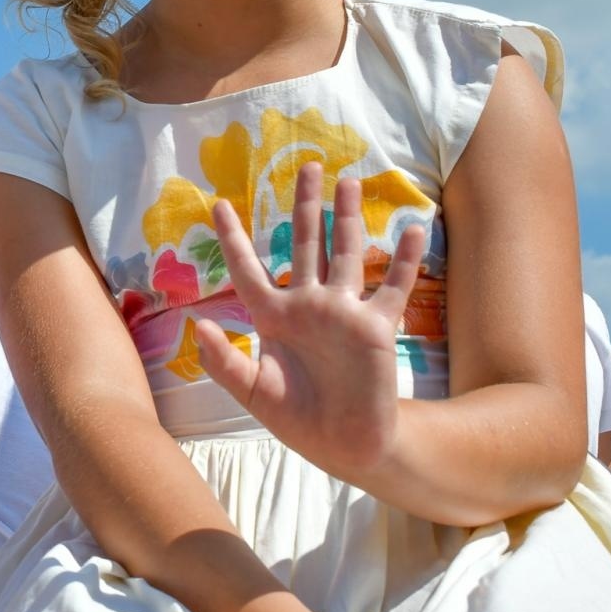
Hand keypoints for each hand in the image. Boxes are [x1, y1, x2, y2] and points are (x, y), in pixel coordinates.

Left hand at [196, 162, 424, 477]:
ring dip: (348, 218)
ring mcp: (343, 312)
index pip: (247, 268)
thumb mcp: (252, 392)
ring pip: (345, 253)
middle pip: (305, 243)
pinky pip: (391, 287)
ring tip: (349, 181)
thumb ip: (223, 361)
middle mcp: (308, 305)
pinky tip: (412, 229)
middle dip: (305, 205)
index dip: (233, 238)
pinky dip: (403, 260)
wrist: (343, 445)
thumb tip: (198, 326)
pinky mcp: (375, 327)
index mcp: (272, 316)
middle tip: (307, 166)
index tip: (217, 204)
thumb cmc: (296, 418)